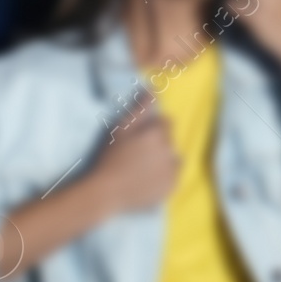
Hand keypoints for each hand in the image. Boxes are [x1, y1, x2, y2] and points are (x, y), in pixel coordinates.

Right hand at [91, 99, 178, 214]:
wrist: (108, 191)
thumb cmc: (111, 157)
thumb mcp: (122, 129)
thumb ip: (140, 110)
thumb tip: (154, 91)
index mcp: (158, 134)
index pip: (166, 123)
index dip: (152, 129)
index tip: (139, 139)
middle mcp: (171, 150)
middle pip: (169, 140)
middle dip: (158, 143)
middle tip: (137, 154)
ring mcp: (173, 170)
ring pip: (173, 158)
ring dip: (163, 159)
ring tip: (142, 168)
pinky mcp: (172, 186)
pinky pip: (173, 175)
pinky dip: (165, 175)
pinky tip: (148, 179)